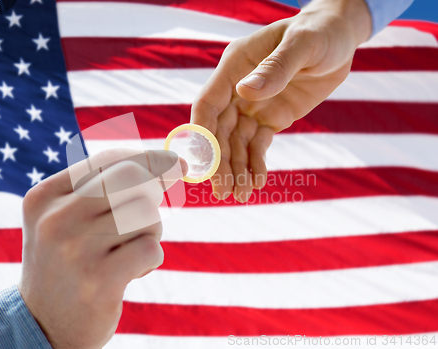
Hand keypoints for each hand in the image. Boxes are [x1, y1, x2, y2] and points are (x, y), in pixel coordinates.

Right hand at [18, 149, 186, 348]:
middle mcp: (56, 219)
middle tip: (153, 211)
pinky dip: (151, 259)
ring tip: (129, 250)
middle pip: (133, 179)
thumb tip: (169, 163)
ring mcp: (76, 250)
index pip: (108, 160)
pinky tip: (130, 272)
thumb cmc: (68, 261)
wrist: (43, 325)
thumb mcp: (67, 218)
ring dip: (151, 232)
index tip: (175, 162)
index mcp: (45, 197)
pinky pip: (151, 248)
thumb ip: (104, 188)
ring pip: (146, 214)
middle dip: (155, 191)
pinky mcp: (99, 280)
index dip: (148, 158)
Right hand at [191, 0, 370, 201]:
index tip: (202, 163)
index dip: (202, 133)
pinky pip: (259, 145)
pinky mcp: (271, 118)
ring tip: (240, 196)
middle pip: (219, 131)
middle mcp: (237, 89)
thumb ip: (275, 68)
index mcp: (234, 67)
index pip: (208, 104)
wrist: (338, 39)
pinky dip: (256, 164)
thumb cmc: (319, 33)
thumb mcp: (302, 45)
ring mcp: (253, 105)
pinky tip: (256, 182)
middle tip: (221, 191)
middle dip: (219, 162)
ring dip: (236, 169)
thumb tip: (246, 93)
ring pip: (237, 143)